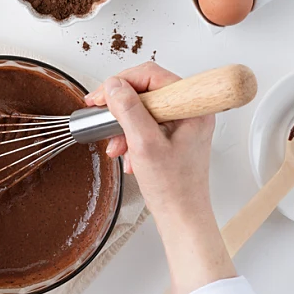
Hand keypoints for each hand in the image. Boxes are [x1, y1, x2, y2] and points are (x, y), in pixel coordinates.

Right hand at [86, 62, 235, 293]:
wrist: (182, 217)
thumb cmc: (173, 188)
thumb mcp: (144, 144)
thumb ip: (128, 110)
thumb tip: (114, 86)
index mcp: (192, 106)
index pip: (151, 75)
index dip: (121, 83)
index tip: (101, 97)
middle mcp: (191, 110)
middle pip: (146, 91)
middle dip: (121, 108)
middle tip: (102, 115)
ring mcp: (183, 123)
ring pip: (143, 108)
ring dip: (124, 125)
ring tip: (115, 145)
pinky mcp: (175, 135)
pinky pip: (147, 124)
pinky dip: (131, 136)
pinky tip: (126, 154)